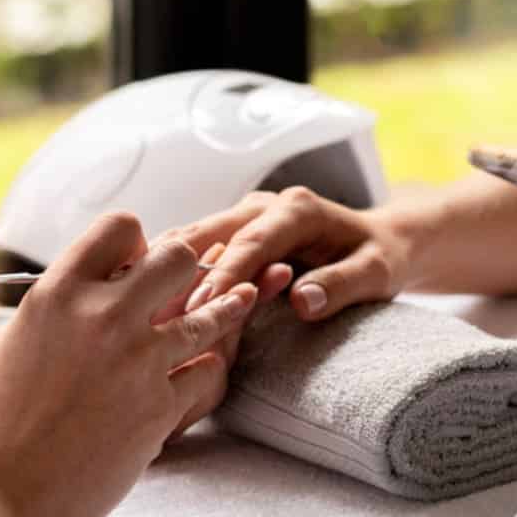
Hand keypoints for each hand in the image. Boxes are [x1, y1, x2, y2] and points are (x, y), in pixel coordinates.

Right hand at [0, 212, 257, 516]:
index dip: (140, 242)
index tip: (144, 261)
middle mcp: (102, 317)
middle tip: (195, 282)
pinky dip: (206, 371)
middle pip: (178, 258)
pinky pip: (208, 370)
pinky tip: (203, 370)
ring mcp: (137, 360)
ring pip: (209, 312)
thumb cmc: (5, 419)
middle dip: (191, 267)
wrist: (0, 494)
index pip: (120, 227)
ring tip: (241, 301)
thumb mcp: (26, 338)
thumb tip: (120, 276)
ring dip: (225, 310)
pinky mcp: (161, 404)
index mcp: (59, 294)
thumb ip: (74, 302)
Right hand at [164, 187, 411, 320]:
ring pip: (193, 241)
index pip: (250, 244)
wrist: (383, 241)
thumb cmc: (382, 258)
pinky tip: (145, 301)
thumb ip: (341, 285)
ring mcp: (245, 215)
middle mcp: (265, 204)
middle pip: (209, 236)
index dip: (222, 277)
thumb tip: (302, 301)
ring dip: (164, 272)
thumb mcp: (377, 273)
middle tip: (147, 312)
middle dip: (178, 273)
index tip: (198, 309)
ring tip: (134, 308)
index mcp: (297, 209)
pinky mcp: (235, 232)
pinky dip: (170, 273)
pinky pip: (196, 251)